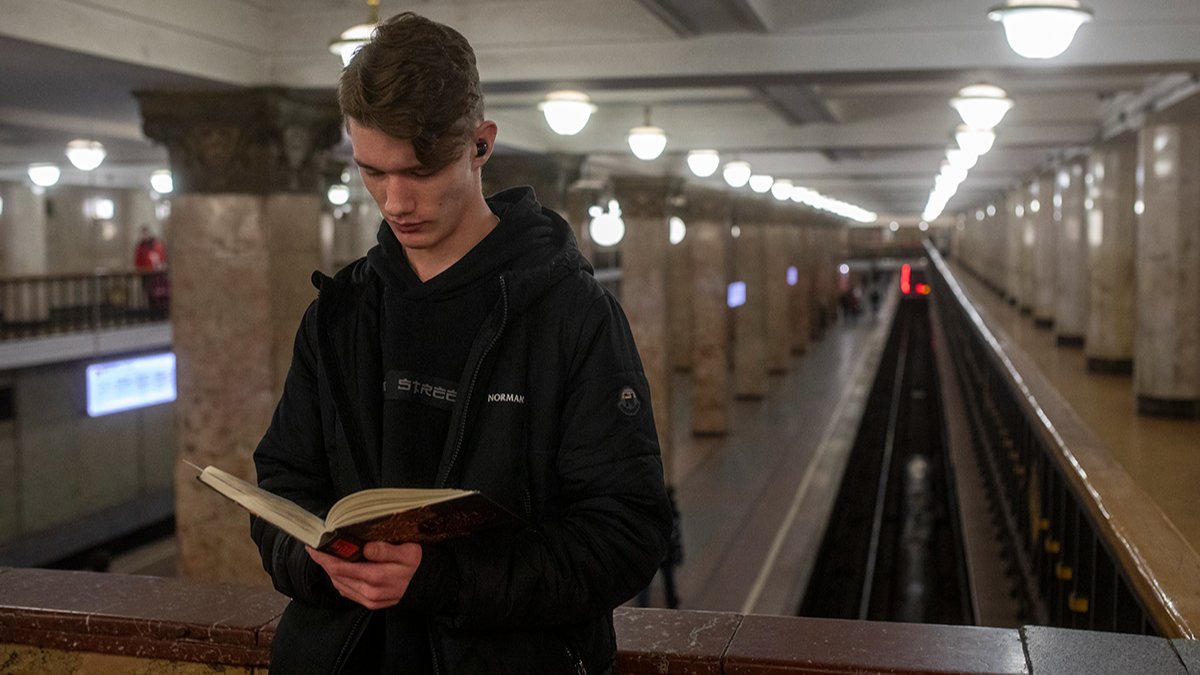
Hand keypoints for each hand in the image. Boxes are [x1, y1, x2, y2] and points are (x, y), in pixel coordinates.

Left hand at [306, 542, 422, 609]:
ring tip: (327, 555)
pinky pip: (347, 591)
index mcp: (375, 577)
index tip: (312, 545)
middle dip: (324, 561)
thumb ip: (385, 550)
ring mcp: (369, 600)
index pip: (339, 567)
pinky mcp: (371, 603)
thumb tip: (365, 547)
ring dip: (331, 571)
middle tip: (317, 547)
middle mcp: (369, 592)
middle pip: (336, 576)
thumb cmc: (418, 565)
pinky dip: (340, 579)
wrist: (431, 585)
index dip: (323, 557)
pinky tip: (341, 569)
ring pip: (339, 584)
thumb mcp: (408, 551)